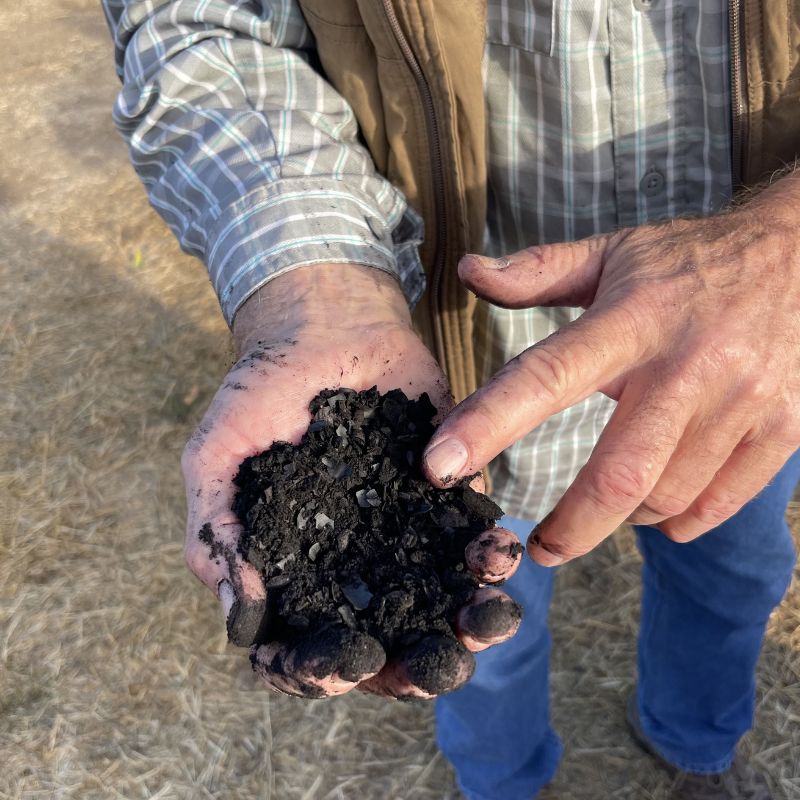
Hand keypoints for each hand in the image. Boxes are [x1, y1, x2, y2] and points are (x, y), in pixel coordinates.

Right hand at [182, 263, 522, 698]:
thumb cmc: (261, 392)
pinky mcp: (449, 495)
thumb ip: (217, 533)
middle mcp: (354, 563)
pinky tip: (497, 554)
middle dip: (413, 666)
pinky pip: (473, 537)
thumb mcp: (216, 458)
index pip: (304, 645)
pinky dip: (490, 554)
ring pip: (440, 601)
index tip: (341, 664)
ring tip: (486, 622)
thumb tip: (243, 621)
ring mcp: (405, 532)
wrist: (324, 325)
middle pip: (384, 640)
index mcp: (296, 568)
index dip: (319, 670)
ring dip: (468, 623)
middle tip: (433, 668)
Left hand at [423, 173, 799, 565]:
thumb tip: (466, 270)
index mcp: (630, 320)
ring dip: (624, 516)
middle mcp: (686, 365)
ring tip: (609, 499)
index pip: (544, 375)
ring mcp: (741, 403)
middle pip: (616, 476)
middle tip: (539, 546)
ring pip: (664, 498)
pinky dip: (676, 519)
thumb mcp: (614, 252)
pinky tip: (661, 503)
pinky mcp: (782, 431)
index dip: (487, 424)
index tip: (438, 467)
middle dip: (570, 527)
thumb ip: (536, 271)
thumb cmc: (693, 261)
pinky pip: (716, 505)